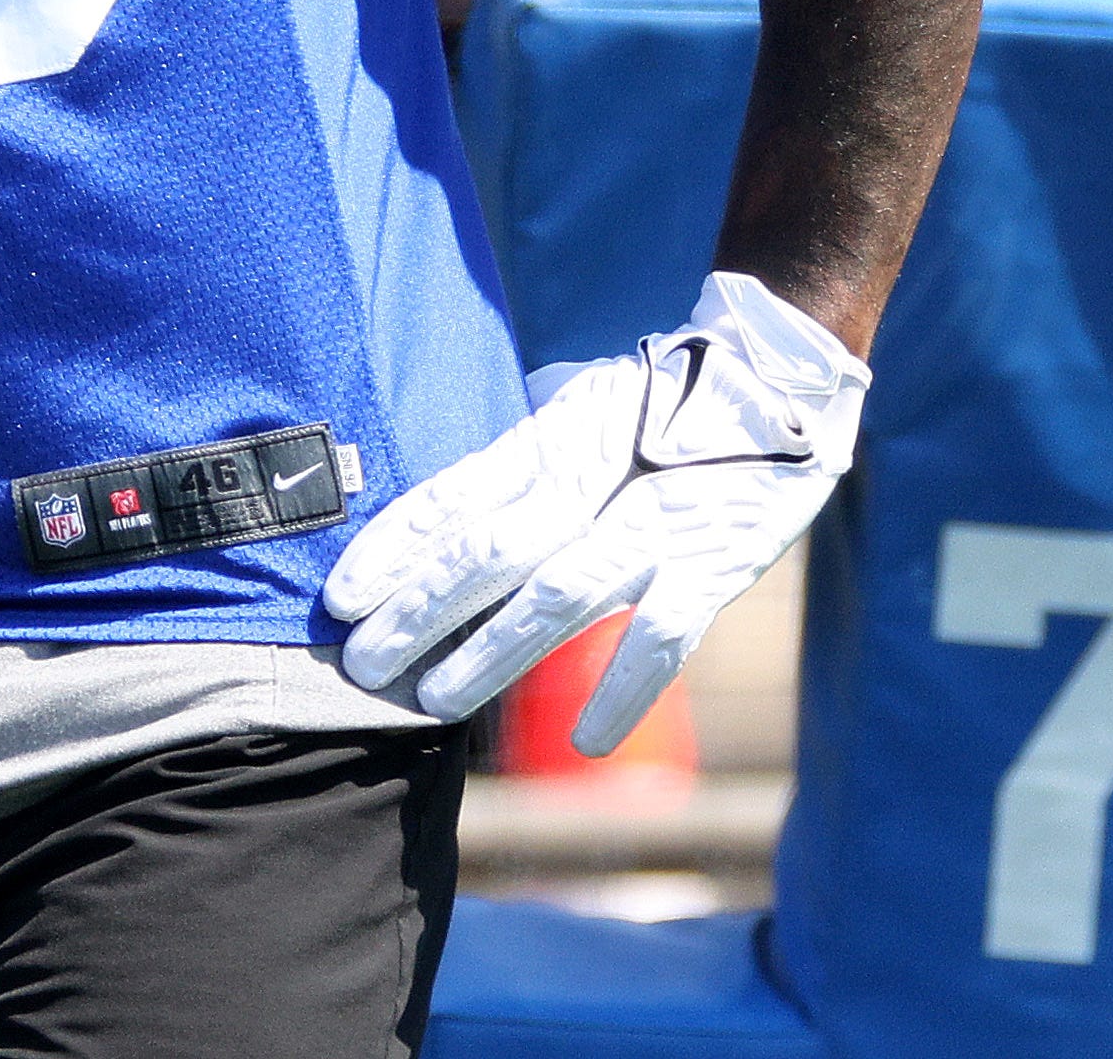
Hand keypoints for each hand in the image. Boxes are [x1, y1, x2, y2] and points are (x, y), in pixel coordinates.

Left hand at [323, 272, 865, 745]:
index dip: (392, 550)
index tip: (338, 598)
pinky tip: (584, 742)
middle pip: (486, 551)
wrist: (774, 370)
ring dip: (489, 653)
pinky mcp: (713, 561)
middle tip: (360, 667)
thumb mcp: (574, 416)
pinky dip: (623, 688)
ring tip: (433, 702)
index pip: (453, 497)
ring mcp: (649, 523)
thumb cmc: (659, 403)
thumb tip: (442, 526)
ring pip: (555, 595)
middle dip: (417, 612)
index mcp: (546, 444)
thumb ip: (519, 469)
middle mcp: (587, 481)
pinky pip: (661, 635)